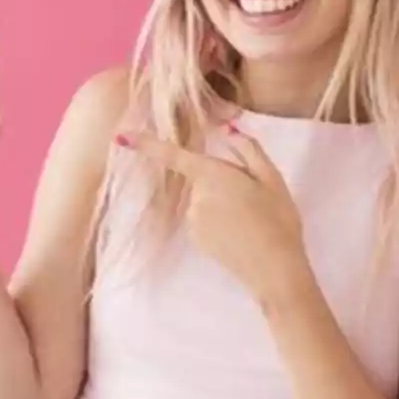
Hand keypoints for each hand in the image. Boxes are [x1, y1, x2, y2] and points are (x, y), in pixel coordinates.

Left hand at [126, 124, 311, 304]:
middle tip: (253, 196)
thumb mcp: (272, 178)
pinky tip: (241, 233)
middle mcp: (195, 197)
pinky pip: (204, 220)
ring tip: (251, 218)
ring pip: (204, 200)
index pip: (173, 155)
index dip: (145, 145)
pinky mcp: (195, 240)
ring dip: (222, 202)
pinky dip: (219, 222)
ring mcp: (193, 220)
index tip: (120, 136)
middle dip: (222, 180)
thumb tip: (228, 129)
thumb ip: (248, 149)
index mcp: (212, 175)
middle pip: (202, 177)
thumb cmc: (278, 219)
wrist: (275, 269)